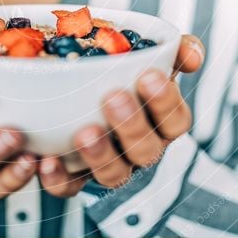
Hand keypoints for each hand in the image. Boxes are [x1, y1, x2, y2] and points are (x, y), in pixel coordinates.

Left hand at [38, 35, 205, 196]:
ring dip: (101, 155)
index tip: (149, 76)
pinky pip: (70, 187)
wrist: (78, 89)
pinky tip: (46, 160)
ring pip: (114, 174)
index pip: (177, 121)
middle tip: (113, 96)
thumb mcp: (148, 57)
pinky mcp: (76, 179)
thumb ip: (173, 50)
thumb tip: (191, 52)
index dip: (166, 102)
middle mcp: (141, 149)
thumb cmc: (122, 74)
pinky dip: (59, 178)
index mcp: (162, 122)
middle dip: (132, 125)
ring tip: (84, 133)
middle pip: (146, 150)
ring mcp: (110, 166)